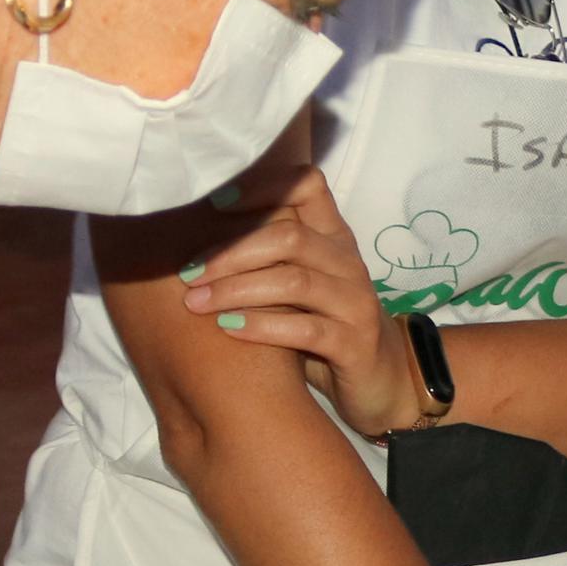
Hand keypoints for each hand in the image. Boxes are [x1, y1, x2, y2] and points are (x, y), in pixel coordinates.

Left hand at [179, 170, 428, 434]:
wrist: (379, 380)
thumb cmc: (323, 325)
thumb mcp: (300, 284)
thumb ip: (267, 258)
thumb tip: (191, 235)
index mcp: (333, 238)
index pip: (307, 185)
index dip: (261, 186)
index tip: (214, 206)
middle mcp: (348, 263)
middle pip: (288, 237)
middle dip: (230, 253)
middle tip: (187, 273)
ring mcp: (355, 303)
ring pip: (293, 282)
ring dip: (236, 290)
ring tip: (196, 304)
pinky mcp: (355, 344)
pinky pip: (305, 329)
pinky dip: (261, 327)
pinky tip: (228, 329)